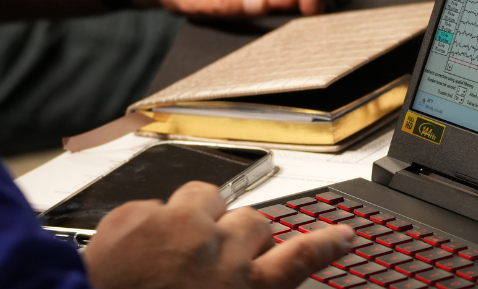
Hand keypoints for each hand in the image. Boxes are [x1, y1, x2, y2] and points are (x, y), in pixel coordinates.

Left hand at [83, 181, 353, 288]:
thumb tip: (249, 280)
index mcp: (243, 288)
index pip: (301, 260)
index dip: (327, 243)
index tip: (344, 234)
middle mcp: (216, 252)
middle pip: (254, 222)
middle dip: (240, 236)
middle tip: (218, 260)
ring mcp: (176, 227)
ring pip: (206, 198)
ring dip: (197, 217)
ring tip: (174, 246)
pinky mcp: (137, 215)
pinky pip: (153, 207)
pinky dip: (147, 224)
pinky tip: (133, 252)